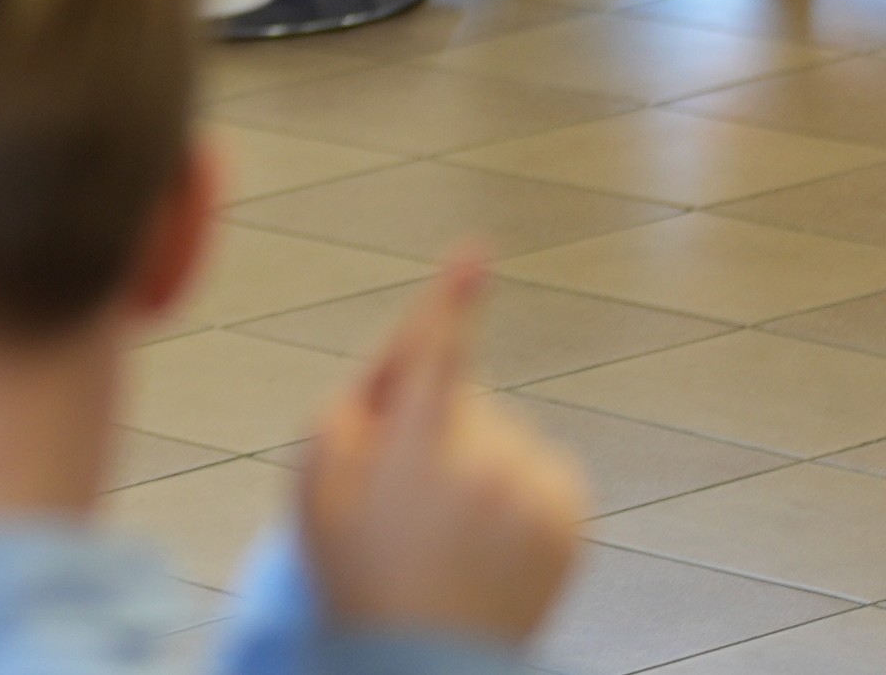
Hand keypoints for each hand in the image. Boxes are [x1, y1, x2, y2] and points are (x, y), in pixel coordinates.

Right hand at [295, 255, 586, 652]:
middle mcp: (486, 461)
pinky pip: (544, 467)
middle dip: (435, 421)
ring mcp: (536, 491)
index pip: (435, 354)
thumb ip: (344, 411)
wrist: (423, 664)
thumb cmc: (358, 571)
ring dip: (479, 457)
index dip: (452, 299)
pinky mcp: (573, 518)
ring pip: (505, 433)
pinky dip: (520, 486)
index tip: (476, 252)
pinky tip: (490, 534)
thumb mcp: (312, 489)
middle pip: (463, 399)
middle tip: (402, 494)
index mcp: (414, 448)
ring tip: (449, 528)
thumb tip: (397, 360)